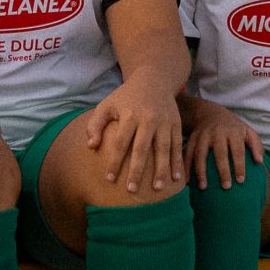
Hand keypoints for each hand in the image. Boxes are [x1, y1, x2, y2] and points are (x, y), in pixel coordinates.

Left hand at [87, 77, 183, 194]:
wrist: (153, 78)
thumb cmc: (126, 96)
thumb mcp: (107, 105)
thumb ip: (95, 124)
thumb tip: (91, 146)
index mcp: (129, 115)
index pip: (120, 143)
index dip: (114, 162)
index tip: (109, 179)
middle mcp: (148, 119)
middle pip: (142, 148)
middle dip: (137, 170)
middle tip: (132, 190)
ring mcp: (164, 121)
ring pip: (163, 149)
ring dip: (161, 169)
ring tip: (158, 189)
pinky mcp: (176, 123)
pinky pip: (177, 145)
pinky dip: (178, 161)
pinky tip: (177, 178)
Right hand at [184, 100, 265, 190]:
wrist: (210, 113)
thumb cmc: (233, 127)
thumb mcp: (247, 131)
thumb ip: (256, 145)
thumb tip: (259, 161)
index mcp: (233, 131)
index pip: (238, 150)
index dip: (239, 165)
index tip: (241, 181)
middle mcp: (217, 132)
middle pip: (220, 153)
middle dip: (223, 170)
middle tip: (226, 187)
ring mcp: (203, 135)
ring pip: (200, 154)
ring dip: (200, 171)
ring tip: (203, 187)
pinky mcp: (192, 138)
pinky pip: (187, 154)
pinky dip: (186, 167)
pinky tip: (186, 182)